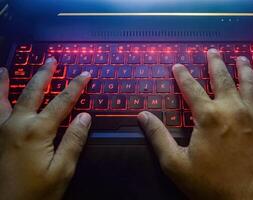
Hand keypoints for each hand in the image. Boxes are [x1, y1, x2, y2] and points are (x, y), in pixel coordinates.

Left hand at [0, 58, 90, 199]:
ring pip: (4, 97)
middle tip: (52, 60)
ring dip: (7, 81)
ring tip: (6, 69)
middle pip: (33, 92)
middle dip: (45, 74)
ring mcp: (1, 129)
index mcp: (37, 131)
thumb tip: (85, 116)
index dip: (75, 87)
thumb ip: (73, 141)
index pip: (62, 102)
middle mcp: (17, 124)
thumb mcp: (62, 170)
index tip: (85, 74)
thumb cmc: (36, 193)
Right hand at [138, 49, 252, 199]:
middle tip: (212, 51)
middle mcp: (232, 109)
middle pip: (223, 78)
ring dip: (243, 68)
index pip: (191, 88)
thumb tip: (143, 115)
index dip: (182, 75)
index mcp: (208, 117)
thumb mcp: (176, 164)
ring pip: (249, 83)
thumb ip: (158, 137)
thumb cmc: (210, 184)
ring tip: (239, 58)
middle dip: (215, 63)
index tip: (178, 66)